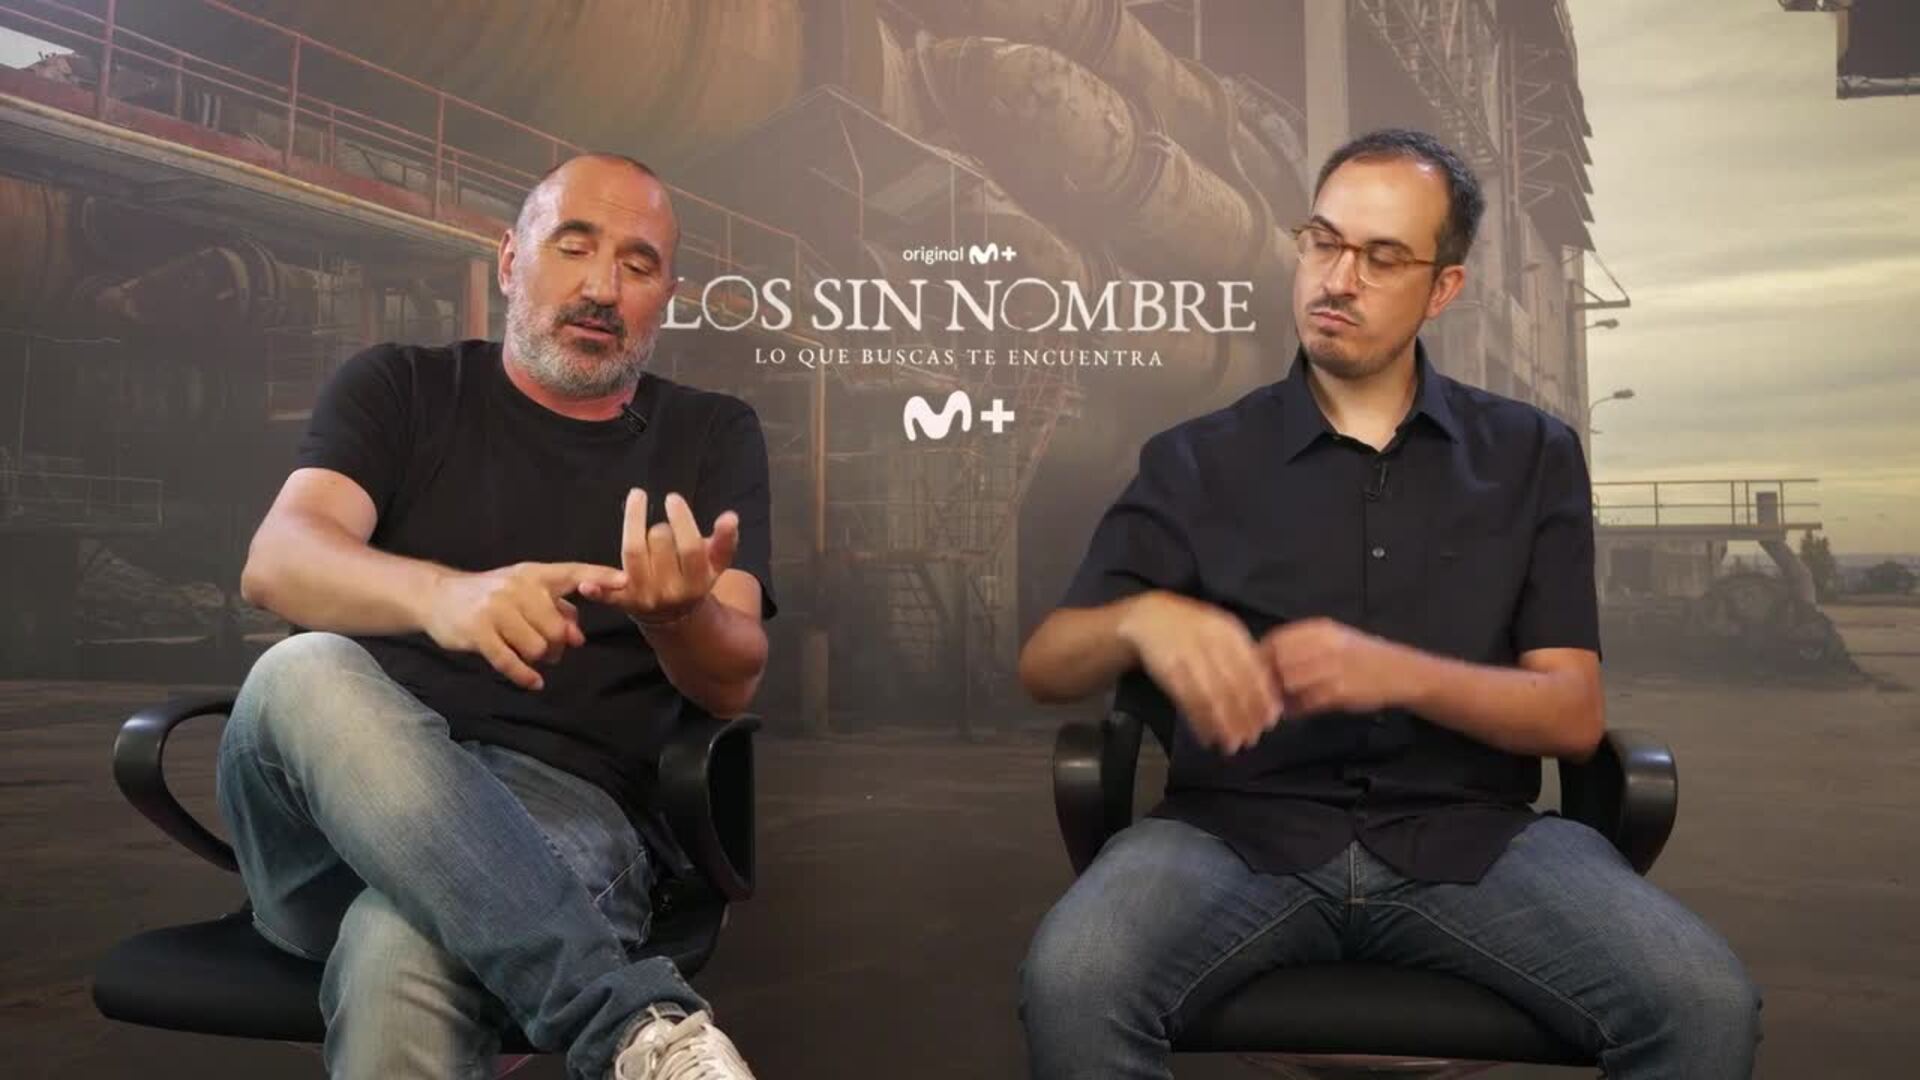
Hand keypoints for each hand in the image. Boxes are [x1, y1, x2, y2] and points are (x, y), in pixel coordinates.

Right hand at [422, 561, 627, 690]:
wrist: (440, 596)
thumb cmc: (492, 596)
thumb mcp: (525, 591)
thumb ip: (557, 609)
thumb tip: (578, 637)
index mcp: (533, 574)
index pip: (573, 572)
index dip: (600, 576)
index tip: (625, 582)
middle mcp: (517, 588)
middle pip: (558, 628)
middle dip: (559, 646)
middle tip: (551, 650)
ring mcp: (496, 610)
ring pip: (538, 648)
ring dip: (541, 660)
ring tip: (533, 657)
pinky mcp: (478, 633)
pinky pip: (512, 662)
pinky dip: (526, 677)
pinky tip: (533, 682)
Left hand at [577, 489, 738, 627]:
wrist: (675, 616)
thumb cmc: (694, 578)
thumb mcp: (714, 565)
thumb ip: (725, 541)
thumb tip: (730, 517)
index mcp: (696, 583)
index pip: (689, 547)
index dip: (681, 519)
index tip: (672, 498)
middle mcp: (670, 593)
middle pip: (659, 543)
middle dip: (661, 525)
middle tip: (663, 525)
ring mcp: (644, 598)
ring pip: (634, 554)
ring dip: (633, 524)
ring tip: (637, 502)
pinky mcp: (622, 602)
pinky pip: (608, 596)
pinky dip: (597, 591)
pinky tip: (585, 584)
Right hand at [1118, 592, 1281, 754]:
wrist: (1148, 617)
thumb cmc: (1191, 630)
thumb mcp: (1220, 633)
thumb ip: (1243, 657)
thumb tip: (1268, 693)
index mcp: (1229, 632)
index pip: (1253, 668)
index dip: (1263, 696)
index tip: (1271, 719)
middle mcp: (1210, 643)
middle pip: (1234, 685)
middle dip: (1245, 716)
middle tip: (1253, 738)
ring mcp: (1188, 656)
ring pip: (1212, 697)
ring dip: (1224, 725)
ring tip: (1232, 745)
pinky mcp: (1168, 670)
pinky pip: (1188, 701)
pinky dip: (1199, 723)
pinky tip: (1207, 737)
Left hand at [1261, 617, 1407, 717]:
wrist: (1400, 671)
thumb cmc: (1361, 655)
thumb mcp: (1333, 639)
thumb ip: (1300, 646)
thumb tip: (1263, 661)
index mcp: (1319, 630)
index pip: (1275, 640)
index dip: (1261, 657)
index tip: (1255, 671)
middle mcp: (1324, 645)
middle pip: (1277, 660)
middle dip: (1267, 678)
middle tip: (1262, 691)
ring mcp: (1332, 668)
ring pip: (1288, 682)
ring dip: (1279, 695)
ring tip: (1278, 703)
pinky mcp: (1339, 691)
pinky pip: (1305, 702)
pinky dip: (1296, 709)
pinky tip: (1295, 711)